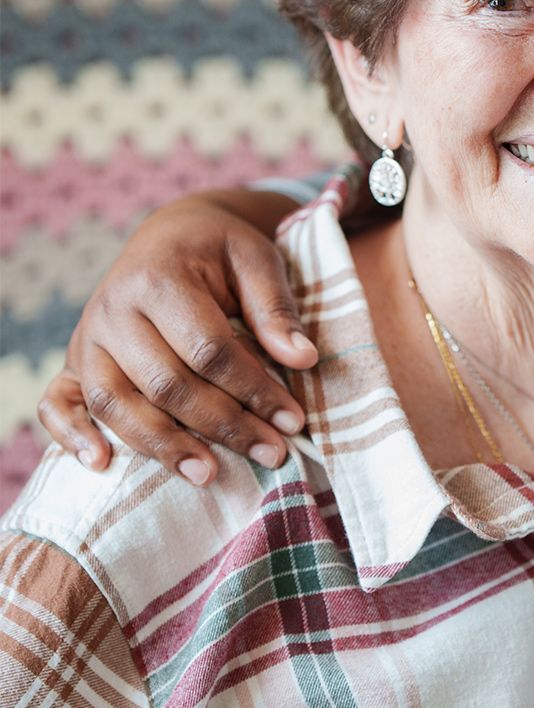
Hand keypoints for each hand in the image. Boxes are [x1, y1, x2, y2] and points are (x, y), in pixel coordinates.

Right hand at [37, 194, 316, 482]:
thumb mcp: (257, 259)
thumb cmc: (219, 250)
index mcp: (159, 278)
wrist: (171, 233)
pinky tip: (102, 465)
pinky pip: (56, 403)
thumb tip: (302, 360)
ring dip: (163, 446)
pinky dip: (71, 436)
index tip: (292, 419)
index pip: (208, 349)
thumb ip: (275, 308)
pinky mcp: (73, 361)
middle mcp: (113, 310)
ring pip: (115, 403)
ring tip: (209, 474)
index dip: (253, 389)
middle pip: (165, 383)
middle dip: (222, 425)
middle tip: (270, 453)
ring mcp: (87, 339)